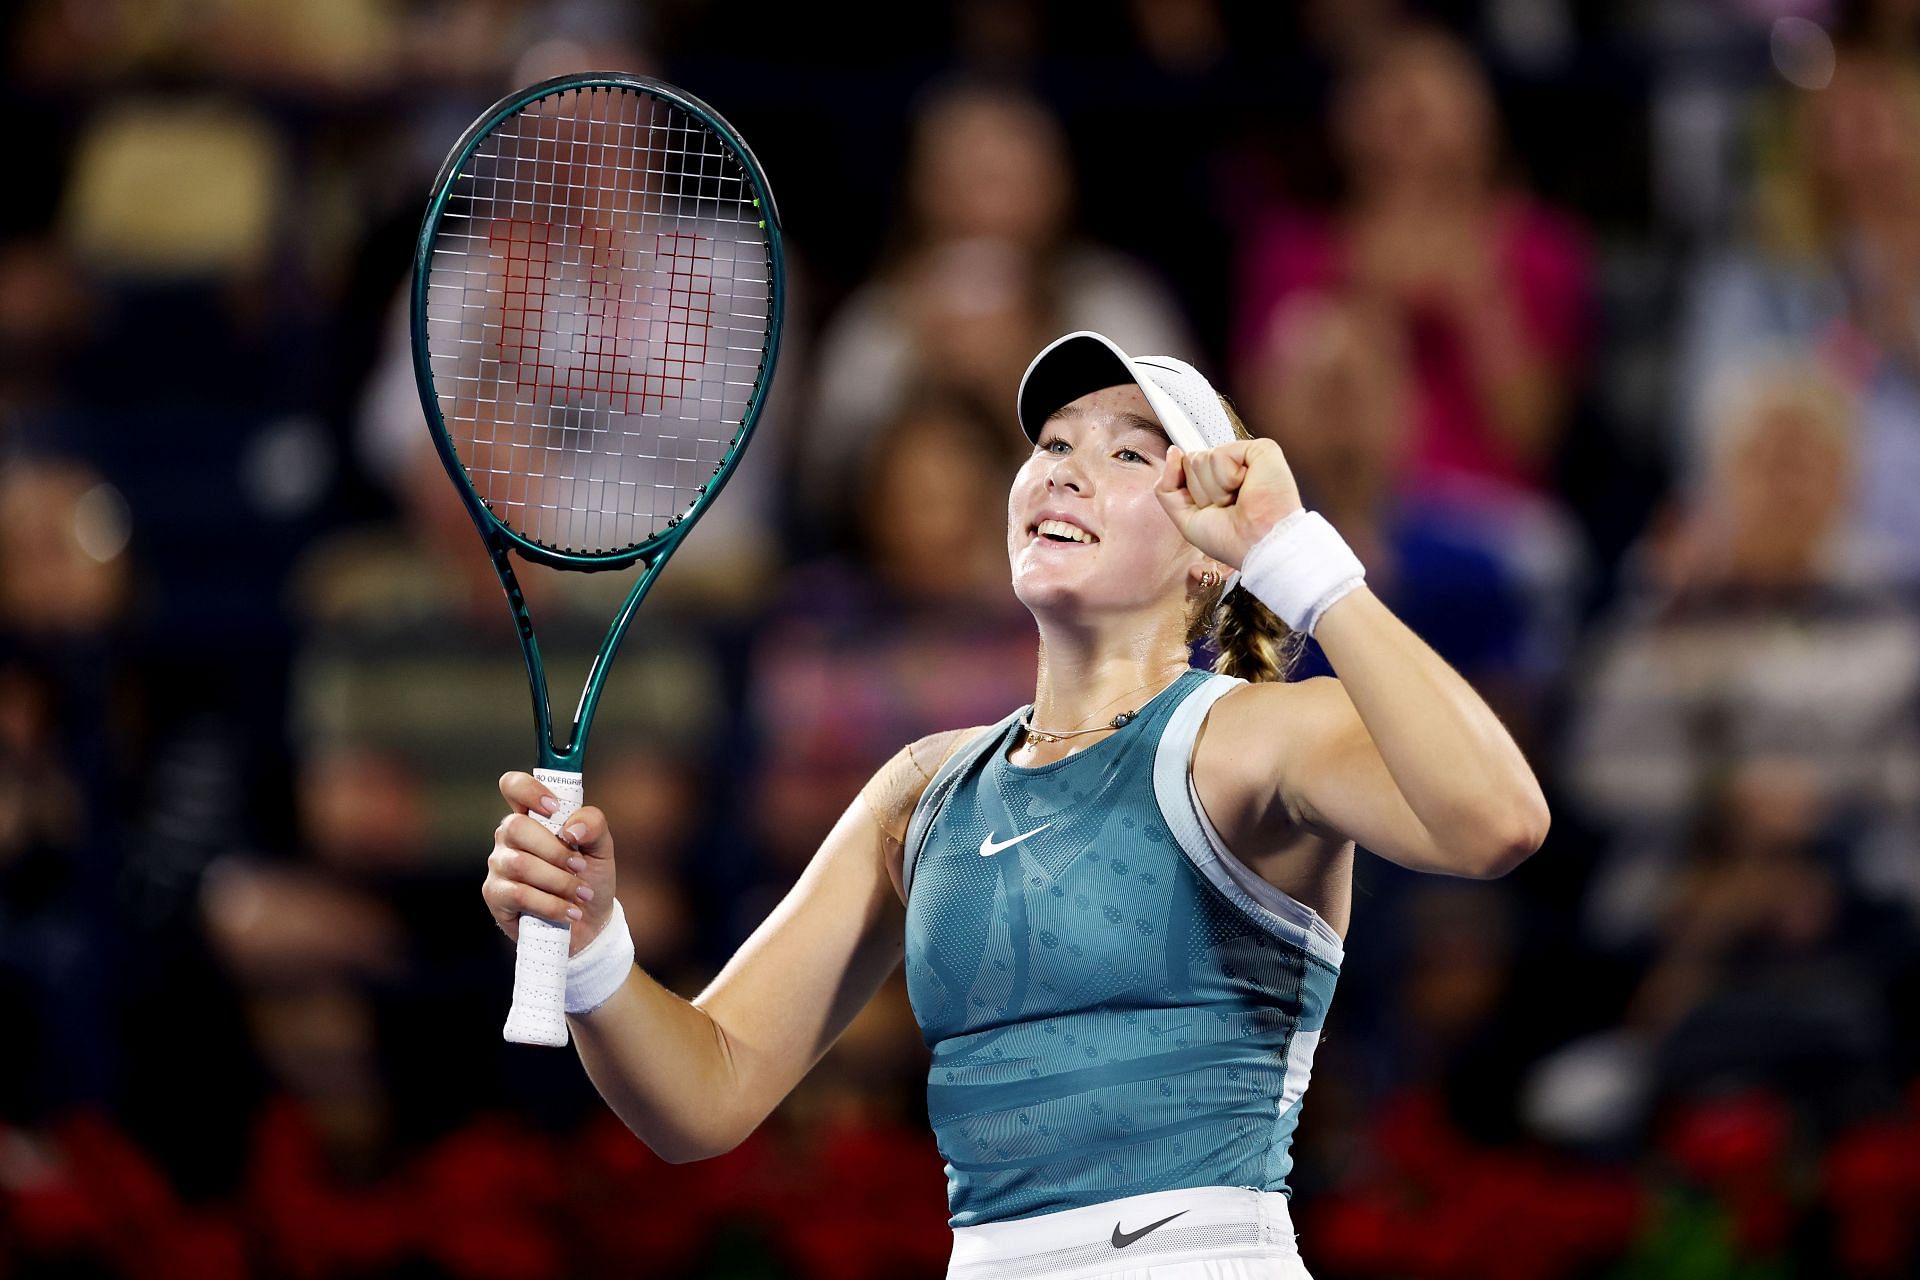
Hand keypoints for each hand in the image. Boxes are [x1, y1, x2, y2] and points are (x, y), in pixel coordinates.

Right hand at [483, 772, 616, 954]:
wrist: (589, 921)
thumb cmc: (590, 878)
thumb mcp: (602, 848)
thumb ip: (594, 825)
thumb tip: (571, 828)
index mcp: (532, 816)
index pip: (513, 786)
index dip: (529, 789)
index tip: (555, 808)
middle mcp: (509, 836)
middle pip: (516, 826)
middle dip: (555, 851)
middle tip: (580, 867)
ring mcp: (499, 865)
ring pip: (520, 864)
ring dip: (559, 882)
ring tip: (580, 894)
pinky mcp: (495, 895)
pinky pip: (519, 895)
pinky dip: (551, 905)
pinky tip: (569, 912)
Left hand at [1154, 437, 1302, 568]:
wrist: (1257, 545)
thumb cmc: (1231, 540)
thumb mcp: (1186, 519)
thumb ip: (1168, 487)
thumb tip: (1173, 451)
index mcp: (1215, 482)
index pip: (1185, 468)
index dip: (1189, 490)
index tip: (1208, 508)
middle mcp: (1229, 468)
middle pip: (1191, 462)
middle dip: (1201, 491)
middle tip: (1227, 506)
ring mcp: (1244, 457)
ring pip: (1202, 458)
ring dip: (1215, 489)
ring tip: (1237, 500)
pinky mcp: (1259, 449)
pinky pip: (1220, 454)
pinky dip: (1227, 478)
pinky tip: (1245, 487)